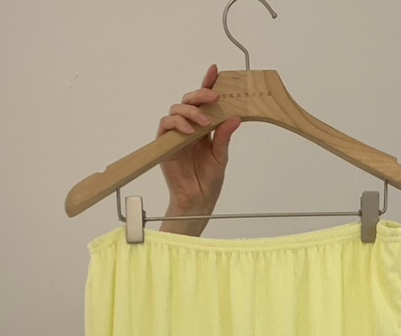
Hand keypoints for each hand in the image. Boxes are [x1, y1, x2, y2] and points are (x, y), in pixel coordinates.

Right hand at [157, 64, 240, 234]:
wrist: (197, 199)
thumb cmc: (208, 180)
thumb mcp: (221, 156)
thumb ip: (225, 137)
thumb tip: (235, 119)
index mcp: (204, 126)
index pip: (205, 101)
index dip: (208, 84)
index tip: (215, 71)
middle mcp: (189, 126)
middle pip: (189, 100)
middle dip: (201, 94)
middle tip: (213, 97)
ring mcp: (176, 133)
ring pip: (177, 108)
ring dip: (191, 111)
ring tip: (204, 123)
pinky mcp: (165, 142)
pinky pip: (166, 124)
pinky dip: (177, 123)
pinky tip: (189, 131)